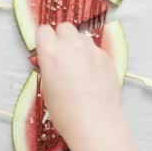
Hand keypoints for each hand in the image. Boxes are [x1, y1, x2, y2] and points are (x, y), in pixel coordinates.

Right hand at [36, 23, 151, 150]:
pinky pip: (96, 50)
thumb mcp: (47, 88)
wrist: (95, 123)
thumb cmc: (65, 112)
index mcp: (51, 52)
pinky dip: (92, 57)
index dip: (44, 40)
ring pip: (82, 37)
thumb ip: (49, 67)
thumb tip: (51, 61)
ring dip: (78, 46)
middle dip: (62, 38)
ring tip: (79, 66)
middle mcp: (72, 45)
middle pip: (65, 28)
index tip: (46, 50)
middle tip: (62, 56)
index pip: (43, 30)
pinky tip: (93, 76)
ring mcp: (92, 50)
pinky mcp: (107, 57)